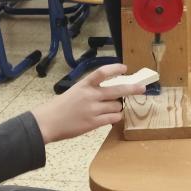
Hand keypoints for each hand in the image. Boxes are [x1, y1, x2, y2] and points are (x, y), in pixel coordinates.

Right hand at [31, 64, 146, 142]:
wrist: (48, 122)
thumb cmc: (61, 106)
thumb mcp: (75, 91)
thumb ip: (92, 90)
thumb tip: (113, 92)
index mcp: (84, 85)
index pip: (102, 72)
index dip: (115, 69)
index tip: (124, 68)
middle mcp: (90, 95)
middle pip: (117, 90)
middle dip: (132, 88)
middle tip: (142, 88)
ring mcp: (93, 109)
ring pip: (116, 106)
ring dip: (117, 107)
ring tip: (109, 108)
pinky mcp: (94, 123)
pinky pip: (113, 118)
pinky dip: (116, 117)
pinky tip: (112, 116)